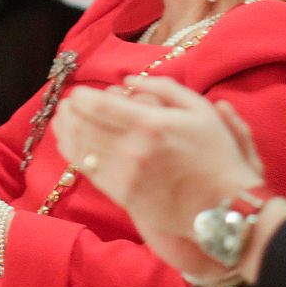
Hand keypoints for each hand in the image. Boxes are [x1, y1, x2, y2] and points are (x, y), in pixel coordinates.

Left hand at [52, 77, 264, 277]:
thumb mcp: (199, 109)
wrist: (224, 206)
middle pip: (84, 126)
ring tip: (61, 121)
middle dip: (69, 112)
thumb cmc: (216, 155)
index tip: (77, 93)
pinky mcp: (124, 197)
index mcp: (151, 124)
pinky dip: (75, 156)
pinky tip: (71, 146)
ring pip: (82, 150)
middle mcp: (133, 150)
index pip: (99, 106)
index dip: (81, 97)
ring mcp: (126, 176)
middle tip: (64, 105)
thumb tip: (128, 80)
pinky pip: (90, 173)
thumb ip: (163, 88)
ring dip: (66, 132)